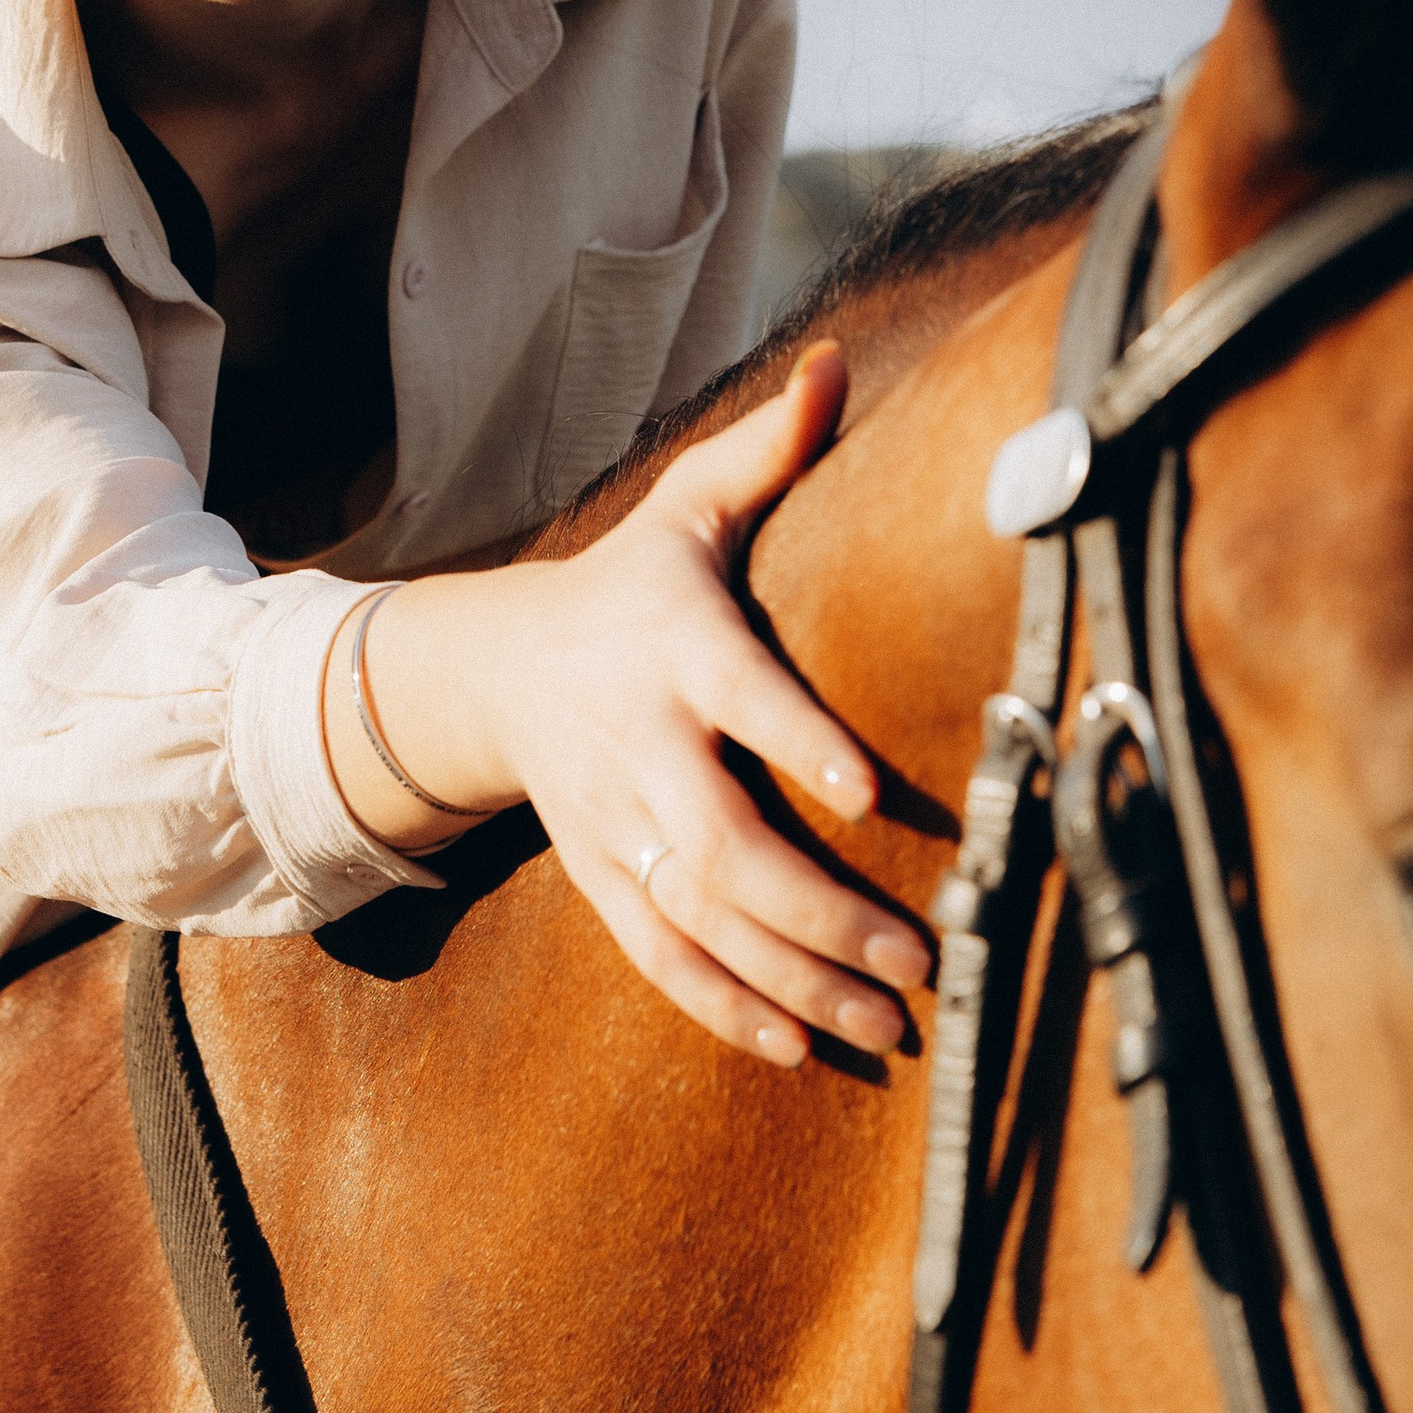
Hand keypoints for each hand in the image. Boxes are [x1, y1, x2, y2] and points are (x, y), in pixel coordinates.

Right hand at [328, 346, 929, 1063]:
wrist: (492, 667)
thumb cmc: (631, 581)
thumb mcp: (686, 506)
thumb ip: (768, 446)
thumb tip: (837, 364)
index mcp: (672, 646)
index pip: (739, 697)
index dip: (798, 746)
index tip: (873, 797)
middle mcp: (639, 744)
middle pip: (717, 843)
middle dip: (819, 912)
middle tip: (920, 958)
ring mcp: (610, 822)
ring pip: (695, 919)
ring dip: (792, 981)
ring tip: (890, 1024)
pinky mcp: (599, 875)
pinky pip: (657, 958)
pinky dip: (724, 1010)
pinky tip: (800, 1048)